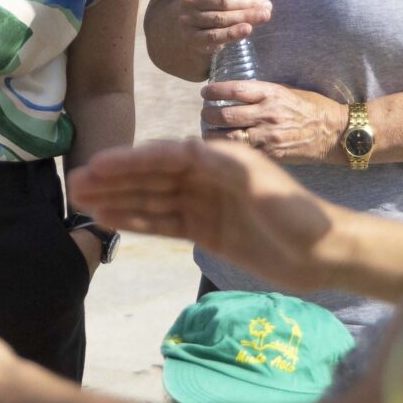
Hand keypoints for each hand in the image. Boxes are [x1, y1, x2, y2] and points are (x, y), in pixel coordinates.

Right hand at [68, 140, 338, 294]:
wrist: (325, 253)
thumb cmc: (298, 214)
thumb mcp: (262, 183)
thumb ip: (224, 166)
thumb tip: (187, 149)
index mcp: (219, 158)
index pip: (165, 156)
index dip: (131, 160)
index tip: (99, 165)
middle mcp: (207, 177)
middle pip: (152, 176)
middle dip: (115, 179)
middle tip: (76, 184)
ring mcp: (204, 205)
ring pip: (152, 199)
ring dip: (119, 198)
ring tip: (83, 202)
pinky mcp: (206, 231)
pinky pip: (164, 223)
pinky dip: (137, 220)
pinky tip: (111, 220)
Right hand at [177, 0, 273, 57]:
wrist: (193, 26)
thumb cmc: (216, 3)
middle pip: (222, 0)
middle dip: (248, 2)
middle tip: (268, 6)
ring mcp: (188, 18)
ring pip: (220, 18)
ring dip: (245, 17)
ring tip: (265, 16)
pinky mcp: (192, 37)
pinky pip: (214, 36)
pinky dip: (232, 33)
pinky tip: (248, 29)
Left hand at [199, 80, 349, 164]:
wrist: (336, 133)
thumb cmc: (313, 109)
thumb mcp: (289, 92)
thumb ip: (263, 93)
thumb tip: (236, 93)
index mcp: (272, 94)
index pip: (235, 89)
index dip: (215, 90)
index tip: (205, 92)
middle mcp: (268, 114)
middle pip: (226, 114)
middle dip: (209, 114)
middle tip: (204, 113)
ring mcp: (269, 136)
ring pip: (229, 137)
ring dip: (212, 134)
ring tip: (207, 132)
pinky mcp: (271, 154)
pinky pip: (242, 153)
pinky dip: (228, 150)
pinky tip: (221, 149)